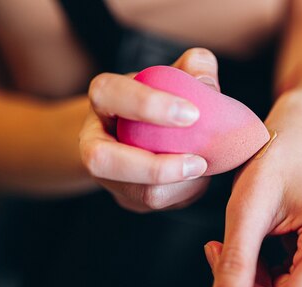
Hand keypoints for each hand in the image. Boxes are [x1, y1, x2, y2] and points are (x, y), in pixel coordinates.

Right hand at [79, 48, 220, 211]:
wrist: (144, 130)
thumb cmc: (163, 97)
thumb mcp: (175, 75)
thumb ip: (194, 68)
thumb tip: (206, 80)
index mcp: (104, 98)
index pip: (110, 94)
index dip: (148, 105)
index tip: (192, 114)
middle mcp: (94, 138)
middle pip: (102, 160)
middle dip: (154, 167)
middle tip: (200, 162)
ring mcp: (108, 174)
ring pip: (138, 192)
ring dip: (180, 185)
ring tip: (206, 168)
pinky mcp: (127, 197)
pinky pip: (157, 203)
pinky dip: (185, 194)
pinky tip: (200, 178)